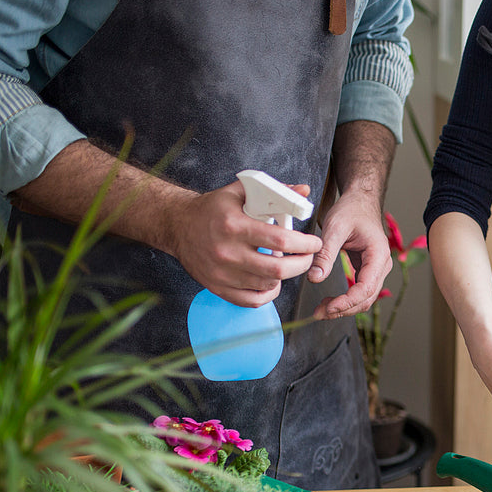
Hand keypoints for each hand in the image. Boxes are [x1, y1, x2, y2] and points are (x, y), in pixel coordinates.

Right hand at [166, 182, 321, 307]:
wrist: (177, 225)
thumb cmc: (212, 208)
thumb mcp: (240, 192)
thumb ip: (274, 191)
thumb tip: (303, 191)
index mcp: (235, 226)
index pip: (280, 240)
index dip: (304, 244)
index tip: (314, 243)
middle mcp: (228, 252)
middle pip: (278, 269)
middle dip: (302, 264)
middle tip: (308, 257)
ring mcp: (222, 273)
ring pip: (267, 285)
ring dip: (285, 276)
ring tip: (285, 263)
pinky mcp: (217, 287)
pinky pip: (251, 300)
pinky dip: (267, 294)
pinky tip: (272, 281)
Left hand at [310, 191, 392, 318]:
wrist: (360, 201)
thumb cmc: (351, 210)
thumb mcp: (334, 228)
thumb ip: (325, 254)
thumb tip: (315, 279)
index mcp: (378, 255)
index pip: (366, 288)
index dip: (347, 302)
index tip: (329, 308)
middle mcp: (381, 266)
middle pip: (366, 298)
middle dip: (343, 309)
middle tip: (319, 313)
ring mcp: (376, 270)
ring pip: (364, 299)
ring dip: (344, 308)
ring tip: (322, 309)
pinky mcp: (367, 271)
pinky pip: (359, 292)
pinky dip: (345, 300)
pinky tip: (330, 302)